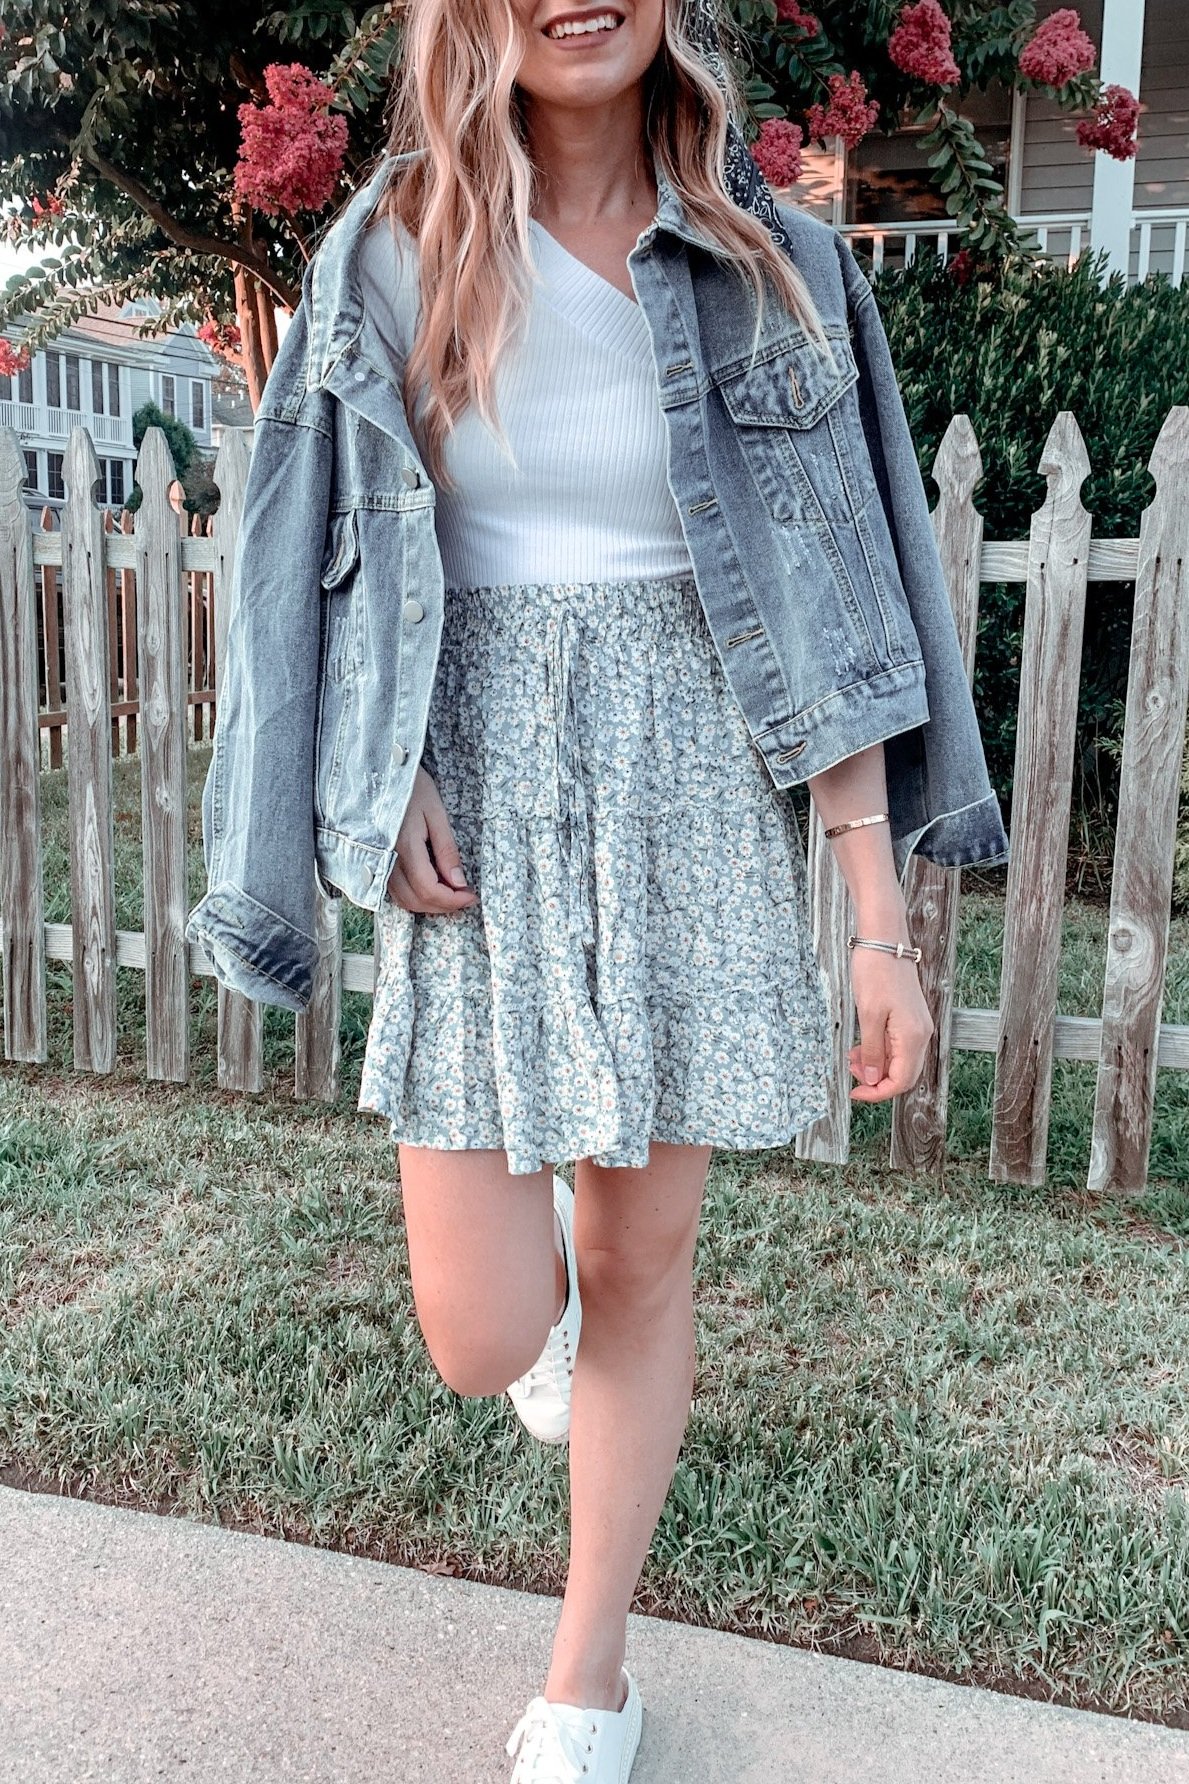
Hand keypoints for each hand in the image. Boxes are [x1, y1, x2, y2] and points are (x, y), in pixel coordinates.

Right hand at [386, 765, 478, 914]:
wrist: (378, 771)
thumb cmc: (410, 787)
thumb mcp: (436, 813)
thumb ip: (446, 850)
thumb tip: (459, 883)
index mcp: (405, 847)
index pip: (429, 890)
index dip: (452, 900)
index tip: (471, 896)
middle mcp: (387, 859)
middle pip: (415, 901)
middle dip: (443, 906)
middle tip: (464, 898)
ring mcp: (377, 862)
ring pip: (403, 900)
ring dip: (428, 904)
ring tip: (451, 893)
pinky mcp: (374, 860)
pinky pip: (393, 890)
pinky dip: (414, 895)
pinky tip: (431, 884)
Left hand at [846, 945, 934, 1101]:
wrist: (885, 941)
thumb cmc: (876, 972)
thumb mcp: (868, 1015)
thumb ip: (872, 1050)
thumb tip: (873, 1078)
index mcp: (913, 1037)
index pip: (900, 1081)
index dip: (877, 1092)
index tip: (855, 1092)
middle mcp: (921, 1034)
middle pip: (903, 1074)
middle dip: (876, 1080)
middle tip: (851, 1071)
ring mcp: (918, 1025)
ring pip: (900, 1060)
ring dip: (877, 1065)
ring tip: (852, 1057)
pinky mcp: (911, 1017)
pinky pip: (898, 1045)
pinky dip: (880, 1051)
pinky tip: (862, 1045)